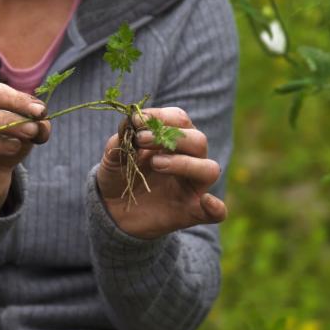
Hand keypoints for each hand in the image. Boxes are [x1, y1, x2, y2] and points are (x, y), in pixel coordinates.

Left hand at [97, 107, 226, 238]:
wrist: (113, 211)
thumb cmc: (118, 177)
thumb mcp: (113, 157)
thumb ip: (119, 141)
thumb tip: (127, 123)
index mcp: (173, 142)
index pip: (180, 121)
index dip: (161, 116)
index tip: (137, 119)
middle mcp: (189, 160)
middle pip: (198, 141)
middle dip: (172, 136)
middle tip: (141, 140)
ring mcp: (192, 187)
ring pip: (209, 169)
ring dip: (185, 163)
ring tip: (155, 163)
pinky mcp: (192, 213)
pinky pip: (216, 213)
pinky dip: (216, 207)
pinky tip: (206, 201)